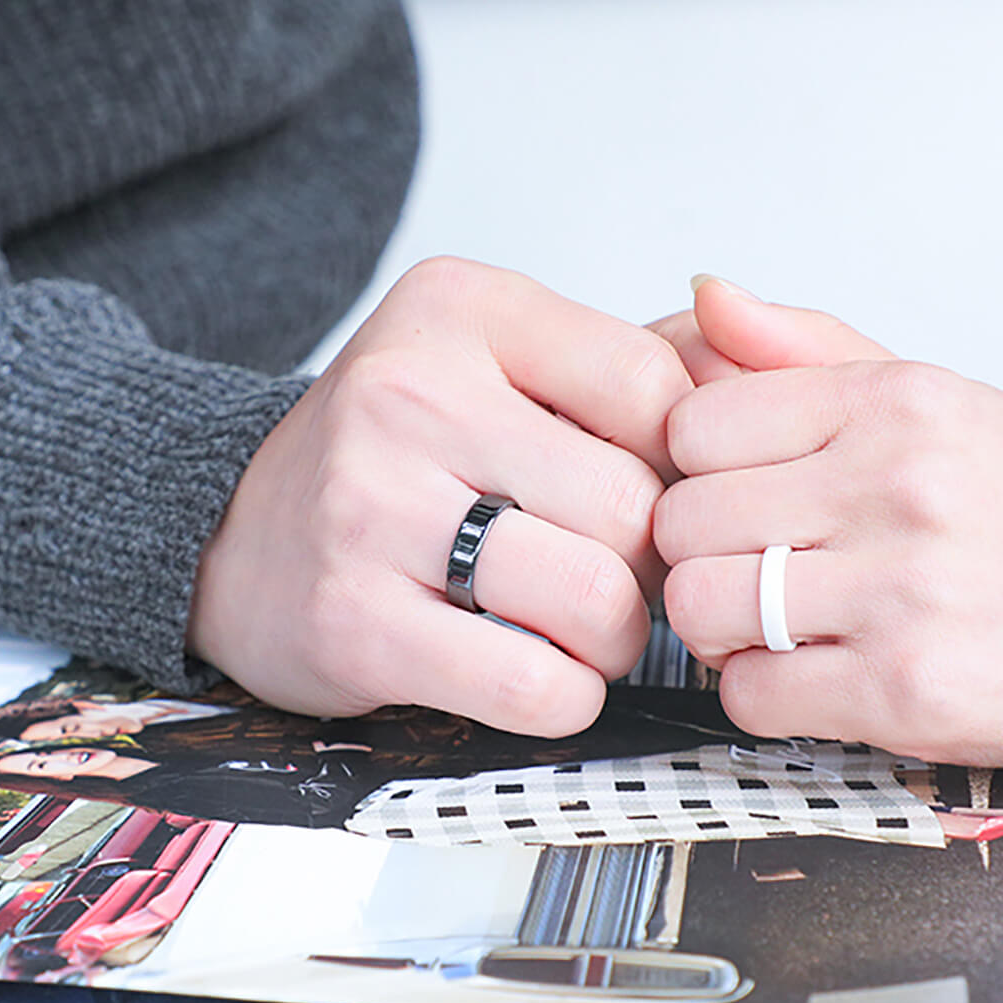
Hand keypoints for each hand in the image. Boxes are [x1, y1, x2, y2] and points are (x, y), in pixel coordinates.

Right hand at [190, 257, 691, 734]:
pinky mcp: (354, 620)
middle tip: (618, 575)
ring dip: (615, 636)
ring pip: (594, 596)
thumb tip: (766, 376)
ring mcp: (373, 506)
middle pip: (634, 504)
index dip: (681, 465)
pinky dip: (565, 694)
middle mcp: (412, 391)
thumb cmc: (399, 454)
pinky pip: (533, 681)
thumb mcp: (495, 356)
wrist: (236, 531)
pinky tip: (538, 670)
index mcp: (465, 308)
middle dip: (650, 564)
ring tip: (581, 624)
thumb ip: (625, 363)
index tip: (645, 493)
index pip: (656, 388)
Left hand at [654, 279, 1002, 765]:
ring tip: (775, 619)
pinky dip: (764, 691)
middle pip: (684, 520)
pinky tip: (813, 670)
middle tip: (754, 562)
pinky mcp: (904, 689)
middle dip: (704, 549)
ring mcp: (902, 592)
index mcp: (894, 403)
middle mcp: (898, 487)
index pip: (695, 425)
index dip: (703, 468)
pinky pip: (749, 695)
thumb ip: (805, 346)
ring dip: (721, 625)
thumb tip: (705, 297)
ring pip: (700, 606)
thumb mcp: (926, 397)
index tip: (744, 490)